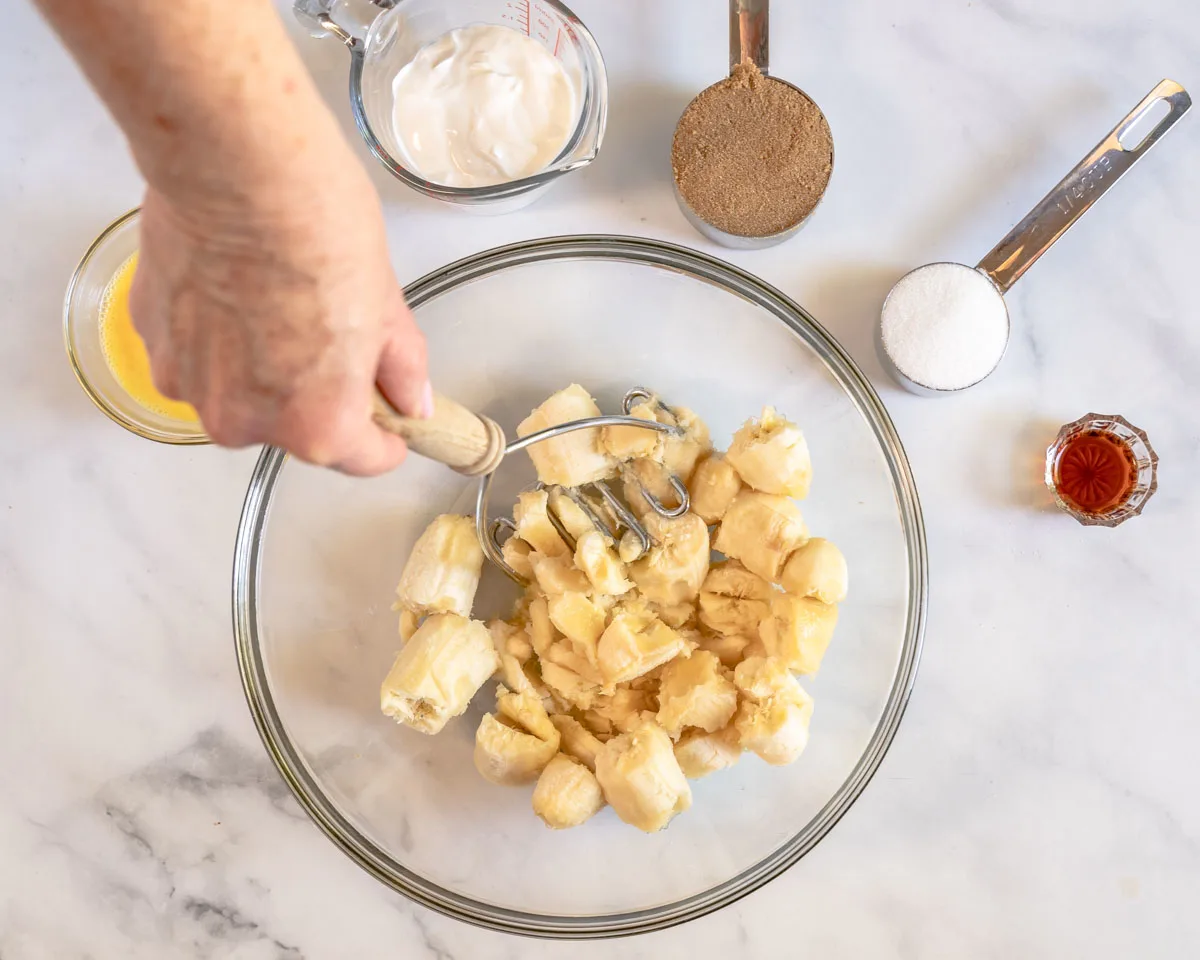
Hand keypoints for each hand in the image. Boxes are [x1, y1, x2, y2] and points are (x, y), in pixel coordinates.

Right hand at [130, 166, 429, 475]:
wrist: (240, 168)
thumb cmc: (316, 227)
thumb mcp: (388, 306)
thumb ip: (400, 369)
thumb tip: (412, 399)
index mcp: (318, 425)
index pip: (365, 459)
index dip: (384, 433)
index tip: (387, 414)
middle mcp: (246, 421)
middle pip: (295, 427)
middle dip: (315, 391)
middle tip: (328, 327)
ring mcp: (191, 385)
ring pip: (240, 392)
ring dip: (259, 363)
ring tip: (276, 298)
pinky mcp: (153, 342)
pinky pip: (197, 356)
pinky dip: (215, 333)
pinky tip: (234, 285)